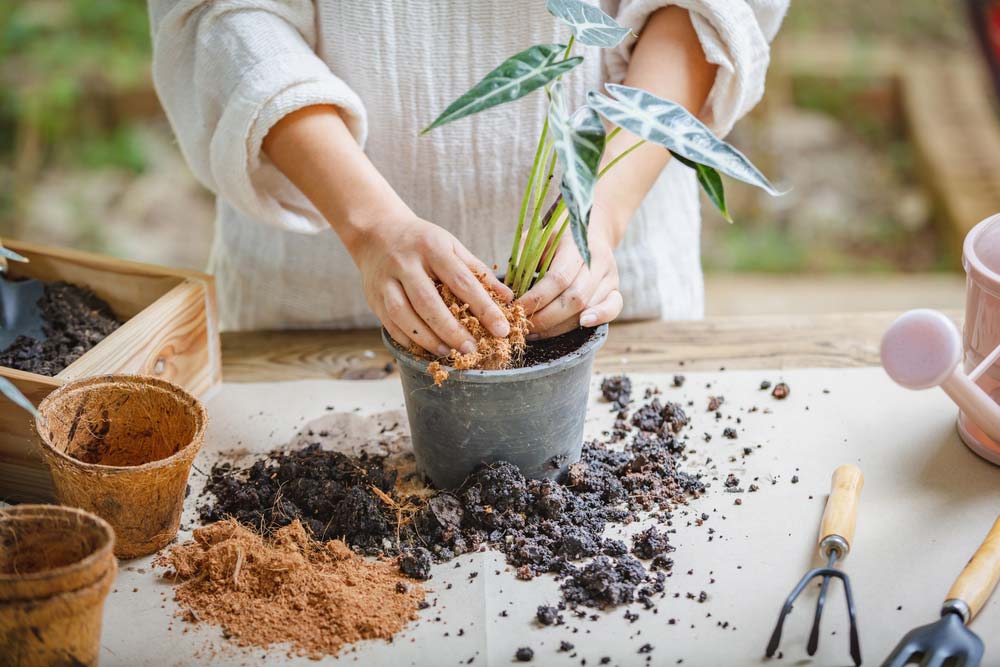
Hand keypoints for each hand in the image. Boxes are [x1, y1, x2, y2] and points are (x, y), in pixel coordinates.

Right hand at [353, 216, 513, 355]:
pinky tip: (426, 349)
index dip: (484, 308)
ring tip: (449, 353)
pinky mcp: (373, 297)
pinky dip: (408, 340)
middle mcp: (406, 263)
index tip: (502, 330)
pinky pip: (390, 324)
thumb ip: (478, 271)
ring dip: (428, 339)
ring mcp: (386, 281)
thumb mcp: (451, 246)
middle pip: (429, 302)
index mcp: (432, 247)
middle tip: (473, 349)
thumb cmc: (422, 242)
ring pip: (404, 315)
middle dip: (452, 330)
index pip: (462, 281)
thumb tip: (507, 297)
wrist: (376, 232)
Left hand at [516, 219, 622, 339]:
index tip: (516, 309)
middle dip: (545, 318)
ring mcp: (610, 276)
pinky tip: (581, 325)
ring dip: (560, 326)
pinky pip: (613, 309)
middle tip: (523, 326)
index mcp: (576, 246)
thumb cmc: (557, 234)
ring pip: (588, 308)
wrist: (591, 227)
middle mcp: (597, 261)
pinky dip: (598, 319)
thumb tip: (510, 286)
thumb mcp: (538, 235)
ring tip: (536, 333)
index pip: (558, 279)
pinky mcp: (615, 288)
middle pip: (574, 299)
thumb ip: (525, 256)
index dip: (536, 299)